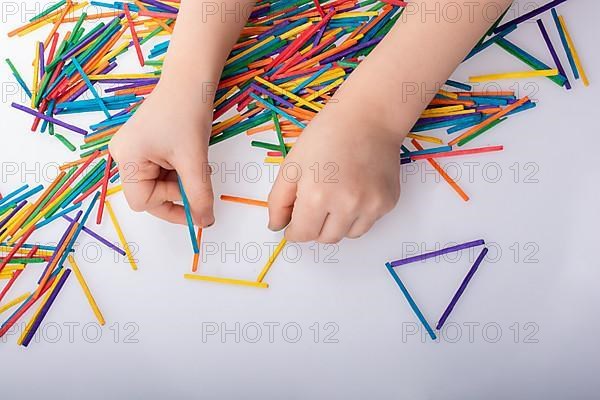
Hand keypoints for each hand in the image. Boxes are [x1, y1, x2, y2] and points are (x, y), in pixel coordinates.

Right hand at [109, 82, 214, 226]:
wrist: (190, 80)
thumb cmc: (187, 113)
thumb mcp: (194, 160)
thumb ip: (199, 195)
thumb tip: (204, 222)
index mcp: (127, 158)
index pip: (143, 202)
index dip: (170, 207)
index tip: (195, 206)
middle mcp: (123, 155)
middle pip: (149, 194)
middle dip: (176, 193)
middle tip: (198, 182)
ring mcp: (133, 149)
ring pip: (157, 183)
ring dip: (180, 181)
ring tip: (195, 163)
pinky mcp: (144, 145)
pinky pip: (160, 170)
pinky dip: (178, 171)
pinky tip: (189, 157)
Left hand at [267, 103, 401, 243]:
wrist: (369, 117)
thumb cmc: (327, 135)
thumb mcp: (292, 164)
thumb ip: (279, 200)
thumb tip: (276, 227)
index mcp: (317, 196)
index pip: (303, 235)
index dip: (294, 231)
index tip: (294, 224)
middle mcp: (346, 206)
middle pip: (326, 238)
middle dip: (315, 228)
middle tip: (315, 205)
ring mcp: (371, 205)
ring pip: (348, 234)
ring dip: (338, 224)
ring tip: (336, 195)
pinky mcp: (388, 202)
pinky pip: (368, 222)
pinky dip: (358, 214)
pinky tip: (356, 189)